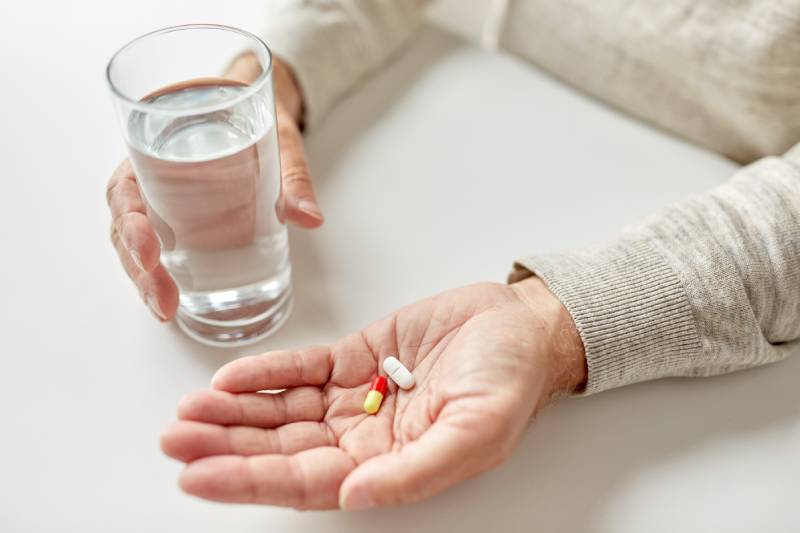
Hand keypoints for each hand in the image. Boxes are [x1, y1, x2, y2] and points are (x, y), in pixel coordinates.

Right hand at [106, 55, 318, 320]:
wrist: (254, 106)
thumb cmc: (256, 115)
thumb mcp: (279, 138)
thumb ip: (293, 176)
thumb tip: (311, 218)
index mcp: (157, 146)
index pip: (125, 188)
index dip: (130, 223)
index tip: (149, 253)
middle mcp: (147, 176)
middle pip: (125, 227)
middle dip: (139, 269)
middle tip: (164, 302)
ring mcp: (158, 201)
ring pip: (134, 244)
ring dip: (144, 280)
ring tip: (166, 310)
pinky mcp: (175, 220)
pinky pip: (155, 248)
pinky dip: (157, 275)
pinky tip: (169, 302)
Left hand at [161, 278, 586, 508]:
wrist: (522, 325)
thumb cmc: (510, 380)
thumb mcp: (474, 431)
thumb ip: (415, 471)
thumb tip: (352, 498)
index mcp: (389, 465)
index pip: (305, 482)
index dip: (250, 480)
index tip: (198, 475)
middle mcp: (365, 436)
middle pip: (281, 448)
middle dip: (226, 445)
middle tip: (174, 439)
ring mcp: (356, 395)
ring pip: (282, 410)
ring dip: (235, 411)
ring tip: (188, 410)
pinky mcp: (356, 356)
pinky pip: (302, 369)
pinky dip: (266, 373)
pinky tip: (232, 377)